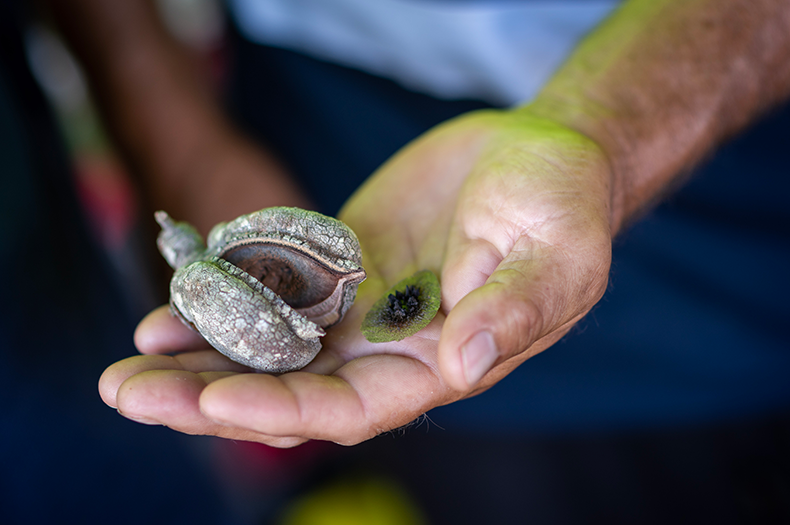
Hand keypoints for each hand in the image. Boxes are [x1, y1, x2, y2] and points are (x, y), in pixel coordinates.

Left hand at [100, 109, 612, 445]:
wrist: (538, 153)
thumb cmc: (561, 206)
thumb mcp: (557, 254)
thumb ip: (513, 309)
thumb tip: (462, 362)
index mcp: (437, 364)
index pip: (352, 408)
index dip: (285, 408)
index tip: (215, 401)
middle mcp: (386, 348)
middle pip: (290, 390)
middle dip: (210, 399)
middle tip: (129, 395)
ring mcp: (357, 305)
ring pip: (268, 347)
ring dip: (198, 359)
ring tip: (126, 365)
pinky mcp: (336, 261)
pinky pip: (272, 289)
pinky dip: (222, 301)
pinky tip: (169, 305)